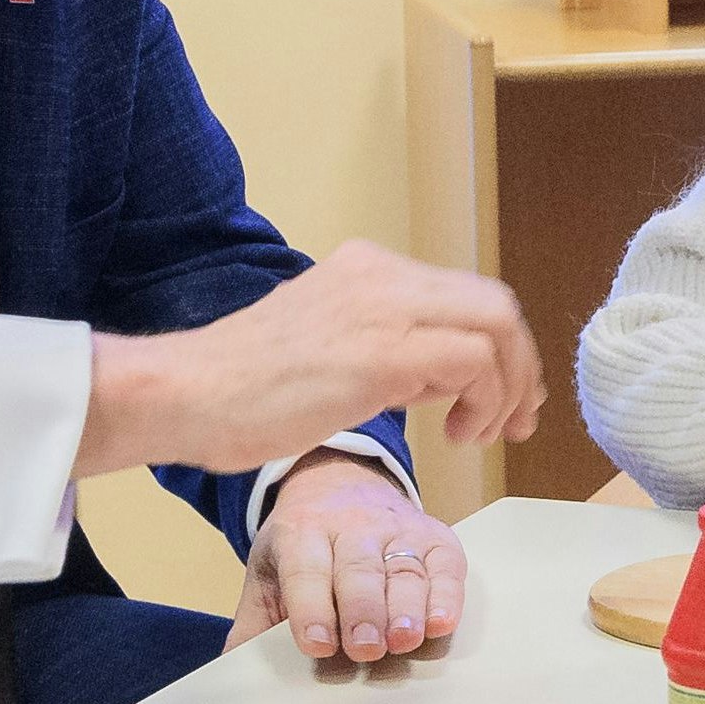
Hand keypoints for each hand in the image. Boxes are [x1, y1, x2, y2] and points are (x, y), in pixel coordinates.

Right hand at [87, 241, 539, 477]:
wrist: (184, 394)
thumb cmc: (240, 390)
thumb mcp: (324, 347)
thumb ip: (381, 347)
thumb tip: (436, 378)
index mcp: (366, 269)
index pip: (464, 294)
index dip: (500, 348)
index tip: (503, 399)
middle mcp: (380, 276)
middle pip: (494, 305)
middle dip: (520, 368)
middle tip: (514, 422)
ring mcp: (382, 309)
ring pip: (495, 328)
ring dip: (507, 389)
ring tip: (480, 434)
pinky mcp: (381, 354)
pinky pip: (472, 364)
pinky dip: (484, 402)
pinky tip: (456, 434)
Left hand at [230, 455, 465, 661]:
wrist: (339, 482)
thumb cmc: (303, 543)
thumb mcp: (268, 572)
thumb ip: (253, 622)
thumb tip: (231, 670)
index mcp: (300, 532)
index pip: (306, 571)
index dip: (311, 608)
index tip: (316, 645)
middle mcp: (351, 525)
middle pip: (358, 570)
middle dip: (362, 611)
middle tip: (366, 649)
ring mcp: (396, 528)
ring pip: (404, 568)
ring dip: (407, 607)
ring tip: (405, 639)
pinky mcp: (434, 536)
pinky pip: (445, 565)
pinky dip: (447, 593)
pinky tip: (441, 622)